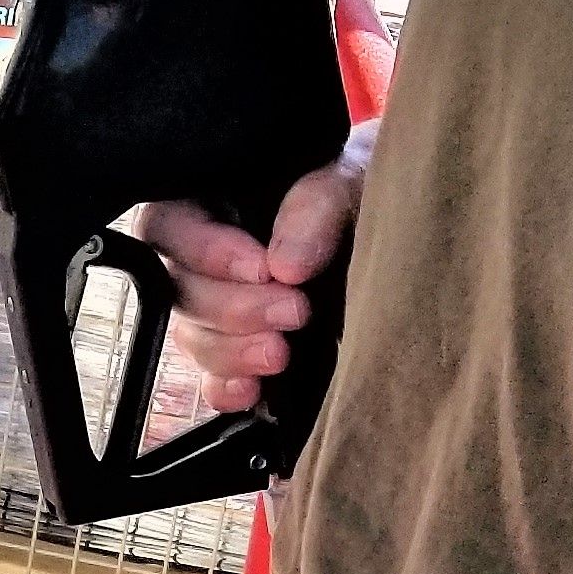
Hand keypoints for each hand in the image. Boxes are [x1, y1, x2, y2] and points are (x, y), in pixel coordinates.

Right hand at [138, 126, 371, 414]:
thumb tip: (286, 267)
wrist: (402, 222)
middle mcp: (203, 258)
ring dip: (231, 352)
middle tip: (293, 312)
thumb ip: (313, 210)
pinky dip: (227, 389)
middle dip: (232, 309)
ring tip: (280, 355)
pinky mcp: (242, 353)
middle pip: (180, 291)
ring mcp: (220, 309)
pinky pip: (211, 379)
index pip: (170, 228)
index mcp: (209, 202)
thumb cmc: (364, 187)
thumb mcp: (345, 181)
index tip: (263, 268)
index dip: (205, 252)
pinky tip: (251, 393)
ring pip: (193, 337)